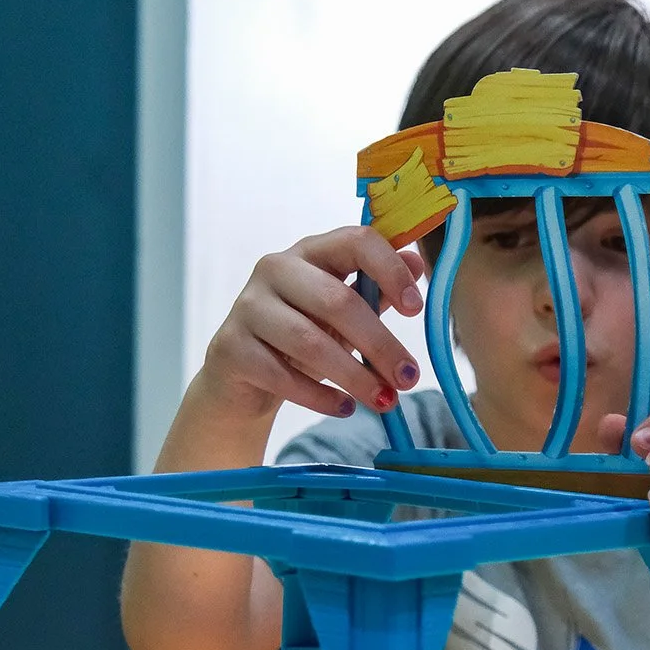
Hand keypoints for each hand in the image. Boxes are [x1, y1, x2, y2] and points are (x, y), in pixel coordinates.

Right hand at [200, 225, 426, 422]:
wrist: (243, 375)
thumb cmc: (301, 335)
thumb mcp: (343, 311)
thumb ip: (377, 289)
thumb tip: (418, 263)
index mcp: (311, 252)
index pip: (356, 241)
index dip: (390, 271)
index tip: (416, 309)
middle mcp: (276, 269)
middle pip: (337, 301)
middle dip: (380, 344)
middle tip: (409, 378)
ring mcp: (248, 307)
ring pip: (310, 342)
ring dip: (355, 376)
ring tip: (385, 401)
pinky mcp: (231, 347)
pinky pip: (282, 376)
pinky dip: (320, 397)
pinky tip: (346, 408)